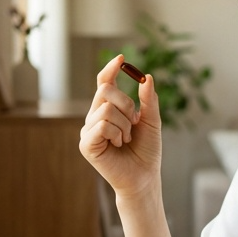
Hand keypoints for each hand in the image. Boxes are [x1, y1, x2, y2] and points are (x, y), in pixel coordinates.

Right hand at [78, 54, 162, 198]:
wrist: (144, 177)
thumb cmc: (146, 151)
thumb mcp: (151, 121)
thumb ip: (148, 100)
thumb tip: (146, 77)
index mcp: (108, 109)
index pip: (104, 82)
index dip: (110, 69)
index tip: (121, 59)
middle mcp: (94, 117)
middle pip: (105, 91)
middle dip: (126, 105)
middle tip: (133, 124)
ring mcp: (88, 131)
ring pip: (106, 109)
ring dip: (124, 124)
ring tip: (126, 139)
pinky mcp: (86, 144)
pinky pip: (101, 125)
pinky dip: (116, 133)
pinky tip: (118, 144)